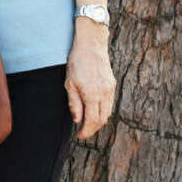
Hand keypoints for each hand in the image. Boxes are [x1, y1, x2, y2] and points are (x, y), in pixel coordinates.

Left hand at [64, 25, 115, 139]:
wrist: (91, 46)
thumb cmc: (77, 63)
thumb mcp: (69, 83)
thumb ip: (74, 103)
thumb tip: (77, 120)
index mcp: (92, 94)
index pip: (92, 120)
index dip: (86, 131)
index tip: (80, 135)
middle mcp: (104, 93)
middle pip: (102, 119)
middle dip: (93, 129)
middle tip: (83, 132)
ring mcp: (110, 89)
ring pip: (108, 112)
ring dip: (99, 121)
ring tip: (88, 124)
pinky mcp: (112, 85)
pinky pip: (110, 104)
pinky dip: (103, 111)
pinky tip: (94, 112)